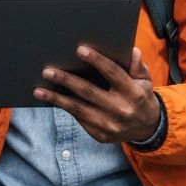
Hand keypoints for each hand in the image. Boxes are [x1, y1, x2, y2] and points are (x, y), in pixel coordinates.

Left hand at [33, 46, 160, 144]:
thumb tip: (131, 51)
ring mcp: (109, 125)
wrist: (146, 128)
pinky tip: (50, 99)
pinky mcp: (99, 135)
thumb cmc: (141, 97)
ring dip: (56, 98)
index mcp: (133, 93)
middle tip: (48, 71)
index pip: (112, 73)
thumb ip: (137, 66)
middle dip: (66, 80)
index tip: (80, 50)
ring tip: (39, 90)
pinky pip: (78, 118)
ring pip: (78, 109)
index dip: (96, 61)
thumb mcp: (145, 80)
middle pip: (89, 92)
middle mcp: (121, 110)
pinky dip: (63, 108)